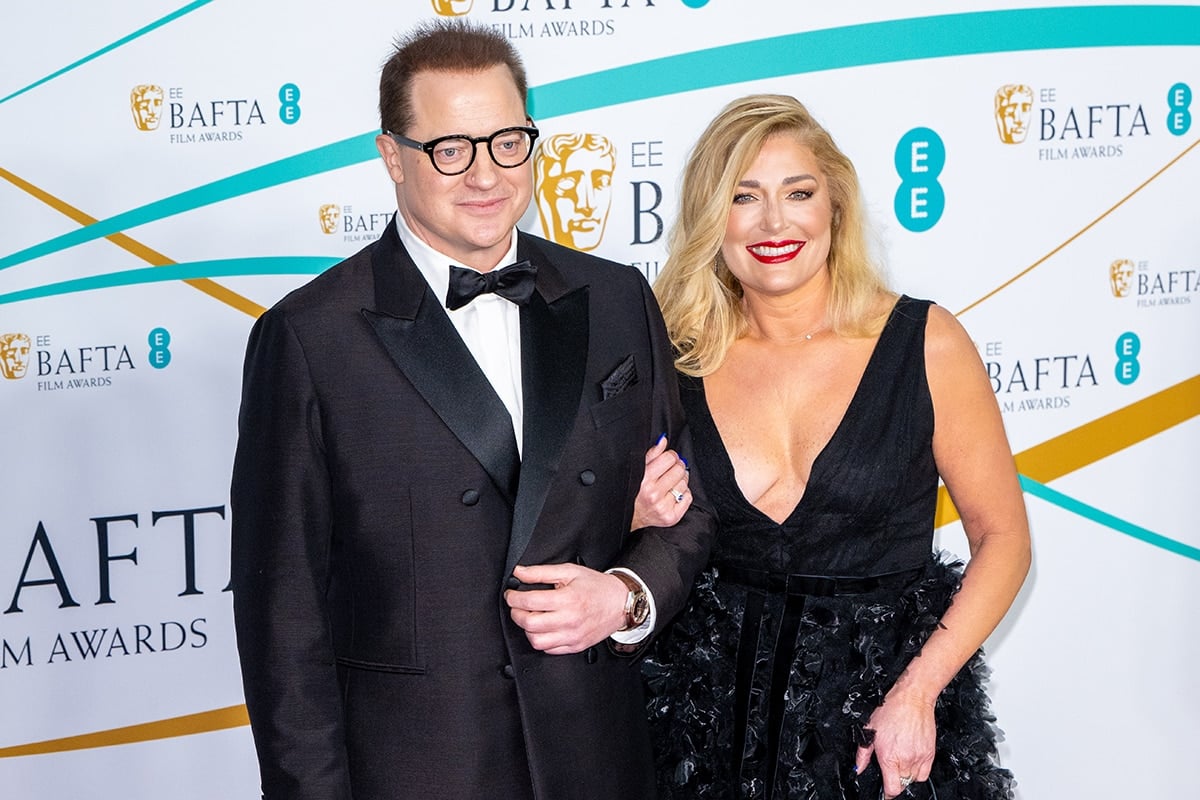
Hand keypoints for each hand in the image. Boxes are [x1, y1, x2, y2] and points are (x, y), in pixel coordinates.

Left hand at [504, 563, 627, 653]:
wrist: (621, 603)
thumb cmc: (597, 587)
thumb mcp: (569, 571)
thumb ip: (541, 572)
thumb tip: (520, 572)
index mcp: (567, 599)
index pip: (529, 602)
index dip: (513, 598)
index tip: (511, 595)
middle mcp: (569, 621)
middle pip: (529, 624)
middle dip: (516, 614)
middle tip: (517, 606)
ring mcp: (572, 637)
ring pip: (536, 641)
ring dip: (527, 630)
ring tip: (530, 618)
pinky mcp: (575, 647)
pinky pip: (549, 650)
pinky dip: (541, 640)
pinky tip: (544, 628)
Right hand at [630, 435, 690, 529]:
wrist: (629, 517)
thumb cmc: (633, 491)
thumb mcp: (638, 470)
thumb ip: (652, 454)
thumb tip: (663, 440)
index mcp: (644, 479)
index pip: (669, 458)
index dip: (671, 456)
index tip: (668, 459)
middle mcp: (653, 494)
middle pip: (679, 469)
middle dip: (677, 466)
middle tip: (671, 470)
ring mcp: (663, 507)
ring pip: (685, 483)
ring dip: (680, 480)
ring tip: (671, 483)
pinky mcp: (671, 517)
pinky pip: (688, 497)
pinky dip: (684, 493)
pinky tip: (674, 494)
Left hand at [854, 689, 936, 797]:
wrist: (912, 699)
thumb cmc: (890, 710)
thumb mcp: (869, 730)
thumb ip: (862, 754)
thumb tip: (858, 768)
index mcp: (889, 757)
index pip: (892, 789)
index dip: (887, 793)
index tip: (886, 791)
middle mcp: (905, 759)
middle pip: (902, 785)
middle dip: (895, 781)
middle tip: (891, 770)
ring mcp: (919, 757)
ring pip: (913, 780)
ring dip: (906, 776)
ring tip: (900, 762)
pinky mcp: (930, 754)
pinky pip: (925, 774)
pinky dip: (918, 772)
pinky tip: (911, 761)